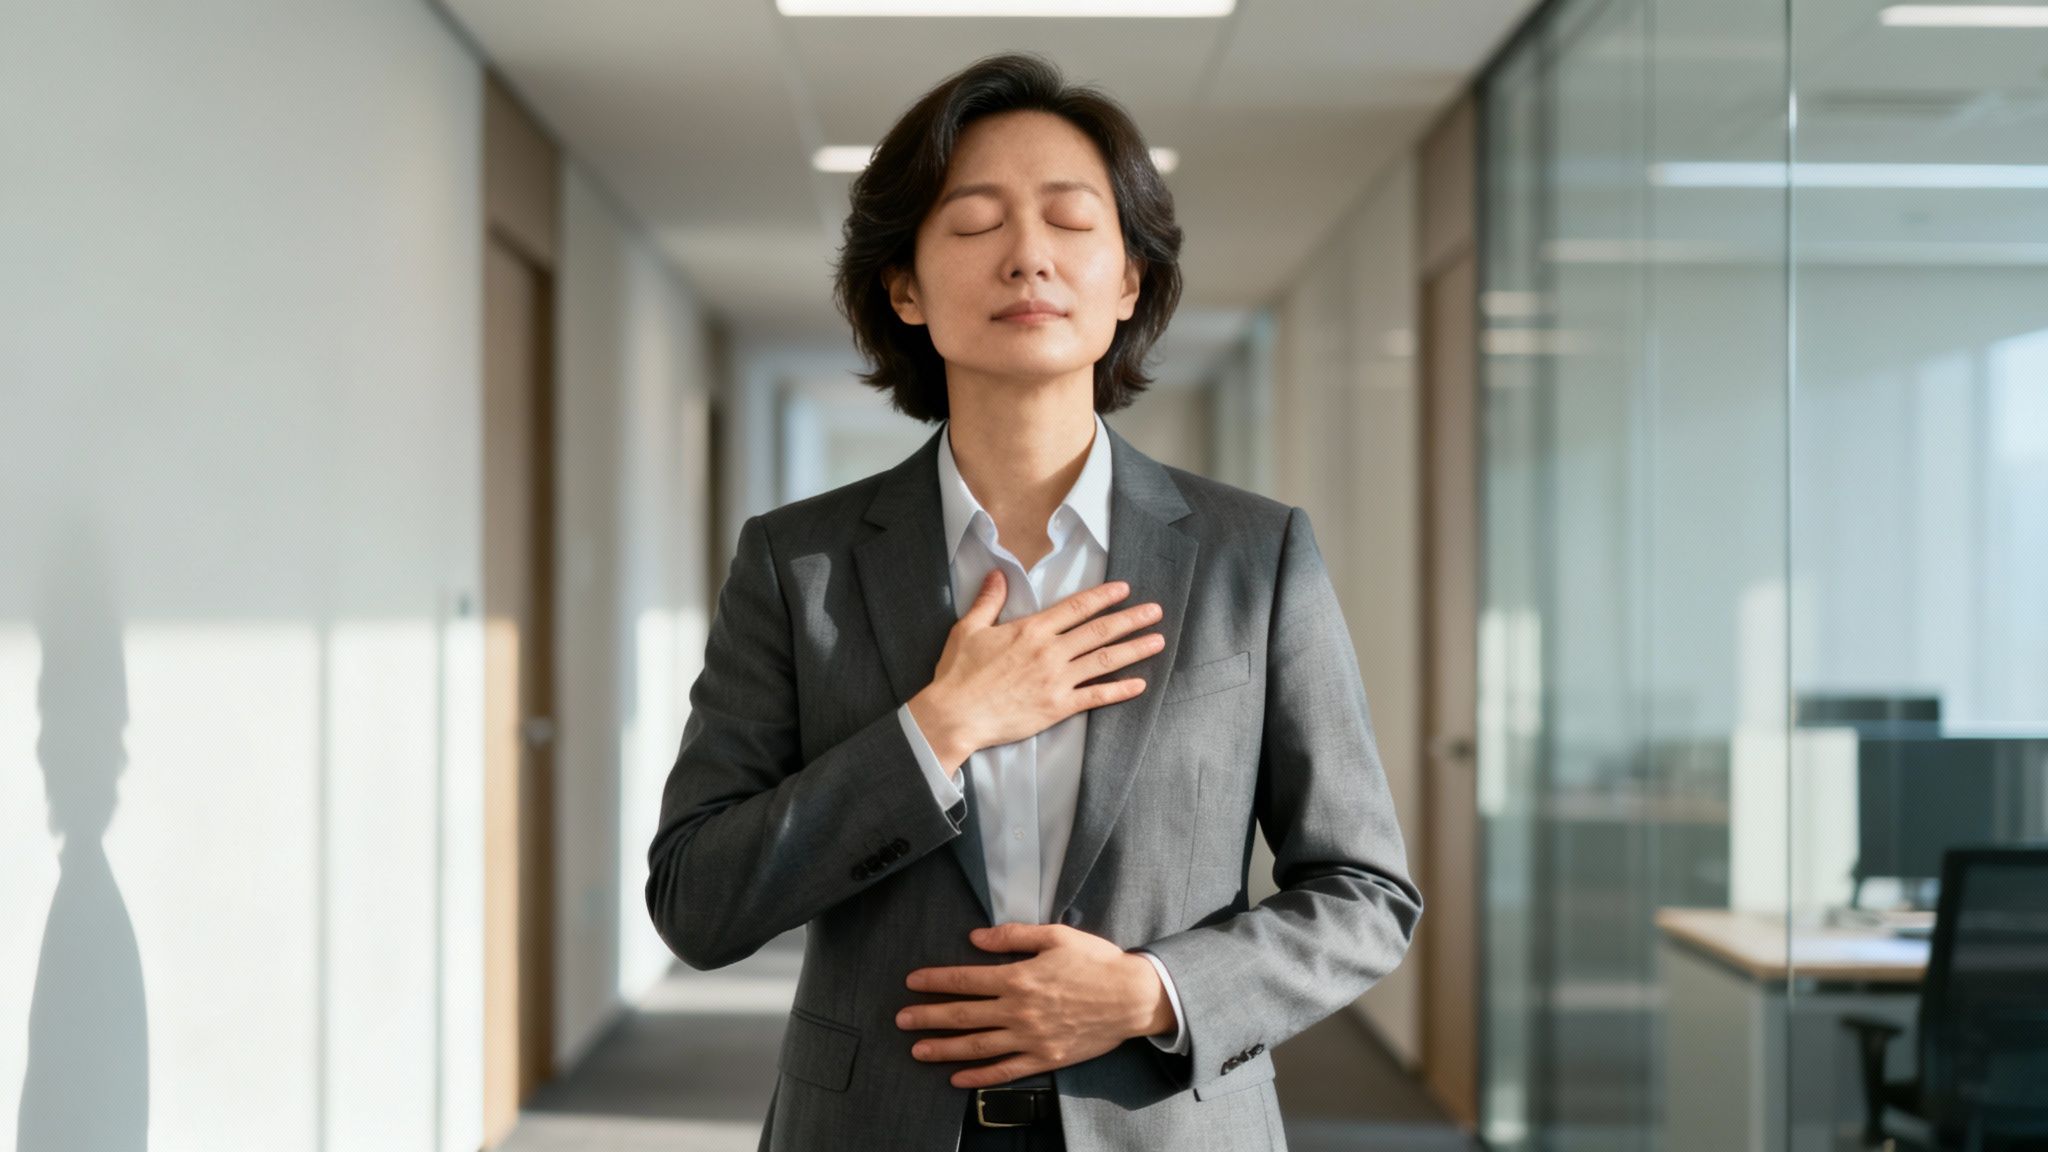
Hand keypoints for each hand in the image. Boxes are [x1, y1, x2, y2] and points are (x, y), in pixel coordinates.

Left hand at [895, 923, 1172, 1087]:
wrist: (1133, 998)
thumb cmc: (1096, 963)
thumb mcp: (1056, 936)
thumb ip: (1013, 936)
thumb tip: (976, 937)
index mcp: (1019, 977)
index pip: (965, 979)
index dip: (935, 981)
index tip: (912, 982)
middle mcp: (1019, 1010)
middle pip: (963, 1015)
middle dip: (928, 1016)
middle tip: (901, 1019)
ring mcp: (1030, 1038)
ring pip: (977, 1046)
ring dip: (943, 1048)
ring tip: (917, 1050)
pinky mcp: (1044, 1058)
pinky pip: (1005, 1071)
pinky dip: (979, 1076)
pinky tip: (958, 1078)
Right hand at [906, 574, 1162, 774]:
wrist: (955, 715)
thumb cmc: (958, 674)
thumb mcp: (968, 629)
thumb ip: (988, 601)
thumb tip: (996, 574)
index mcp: (1031, 630)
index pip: (1076, 608)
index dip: (1103, 597)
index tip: (1124, 589)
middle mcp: (1050, 652)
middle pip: (1099, 631)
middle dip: (1130, 619)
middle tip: (1155, 611)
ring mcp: (1056, 680)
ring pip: (1104, 660)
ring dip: (1134, 649)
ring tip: (1158, 641)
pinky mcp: (1057, 707)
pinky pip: (1096, 696)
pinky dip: (1119, 690)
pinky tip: (1139, 684)